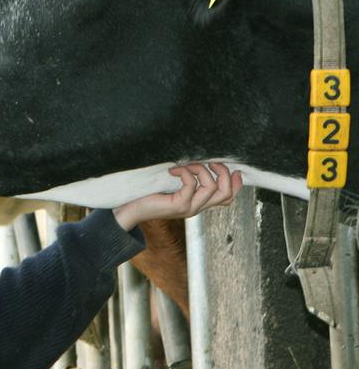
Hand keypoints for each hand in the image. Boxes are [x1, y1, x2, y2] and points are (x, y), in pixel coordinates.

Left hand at [112, 163, 242, 230]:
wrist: (131, 209)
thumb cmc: (149, 194)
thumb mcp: (172, 185)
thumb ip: (187, 178)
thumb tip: (198, 159)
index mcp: (198, 203)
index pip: (227, 198)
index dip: (236, 184)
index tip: (235, 169)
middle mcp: (197, 208)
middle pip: (226, 194)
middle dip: (224, 173)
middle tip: (212, 161)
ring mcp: (189, 208)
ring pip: (212, 188)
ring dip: (201, 170)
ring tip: (186, 164)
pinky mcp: (179, 206)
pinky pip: (192, 185)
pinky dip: (185, 173)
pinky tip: (173, 170)